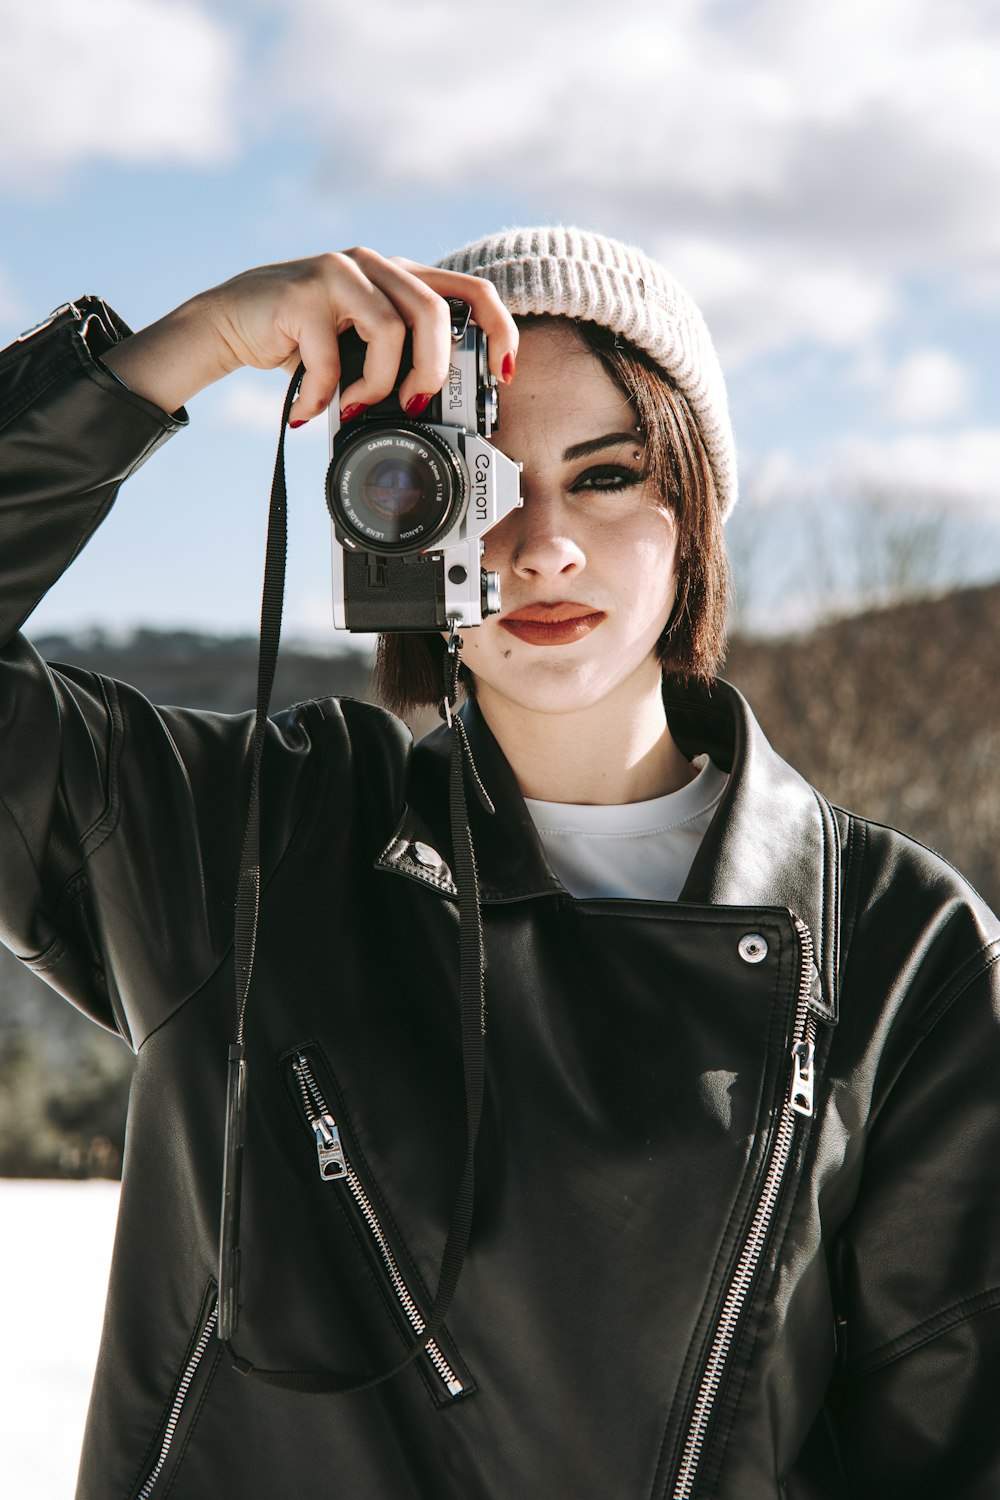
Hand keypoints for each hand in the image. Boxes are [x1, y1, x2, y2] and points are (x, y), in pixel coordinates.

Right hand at [103, 249, 518, 420]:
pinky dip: (323, 394)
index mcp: (400, 276)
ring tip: (356, 405)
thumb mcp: (361, 346)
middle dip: (432, 371)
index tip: (503, 374)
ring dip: (378, 384)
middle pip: (435, 313)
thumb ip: (399, 359)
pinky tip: (308, 408)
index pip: (471, 290)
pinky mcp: (303, 294)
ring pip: (390, 331)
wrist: (231, 322)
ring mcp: (338, 272)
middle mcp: (375, 265)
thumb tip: (436, 412)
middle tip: (413, 405)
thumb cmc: (303, 339)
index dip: (498, 331)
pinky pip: (332, 356)